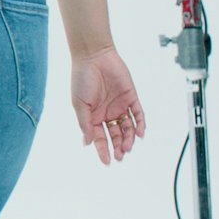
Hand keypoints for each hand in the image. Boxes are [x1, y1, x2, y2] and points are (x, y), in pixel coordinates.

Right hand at [71, 46, 145, 164]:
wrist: (94, 57)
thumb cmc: (82, 78)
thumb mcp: (79, 104)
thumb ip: (84, 123)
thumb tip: (87, 143)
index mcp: (92, 116)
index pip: (99, 138)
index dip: (103, 150)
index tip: (107, 162)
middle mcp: (107, 113)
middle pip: (115, 135)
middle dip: (118, 147)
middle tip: (120, 156)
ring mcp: (120, 106)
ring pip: (127, 127)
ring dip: (128, 138)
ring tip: (127, 146)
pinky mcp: (131, 97)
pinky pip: (138, 114)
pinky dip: (140, 124)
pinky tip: (139, 134)